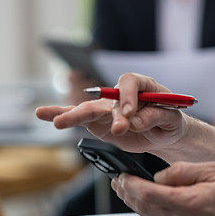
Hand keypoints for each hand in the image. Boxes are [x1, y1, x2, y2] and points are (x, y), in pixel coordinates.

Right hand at [35, 72, 186, 153]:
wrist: (164, 132)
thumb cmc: (170, 119)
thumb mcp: (172, 117)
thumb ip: (155, 116)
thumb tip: (133, 121)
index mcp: (141, 86)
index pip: (129, 83)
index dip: (127, 97)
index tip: (130, 115)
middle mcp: (119, 94)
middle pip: (105, 98)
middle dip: (102, 112)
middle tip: (112, 128)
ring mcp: (106, 108)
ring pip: (88, 109)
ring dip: (73, 116)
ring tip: (58, 122)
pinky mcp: (98, 123)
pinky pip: (78, 119)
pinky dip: (60, 116)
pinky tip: (43, 114)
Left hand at [111, 161, 214, 215]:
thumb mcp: (213, 169)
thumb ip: (181, 171)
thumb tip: (159, 177)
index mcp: (189, 204)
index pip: (148, 195)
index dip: (130, 184)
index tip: (121, 174)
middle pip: (146, 210)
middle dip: (128, 194)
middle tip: (118, 182)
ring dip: (138, 206)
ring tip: (129, 192)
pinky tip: (150, 207)